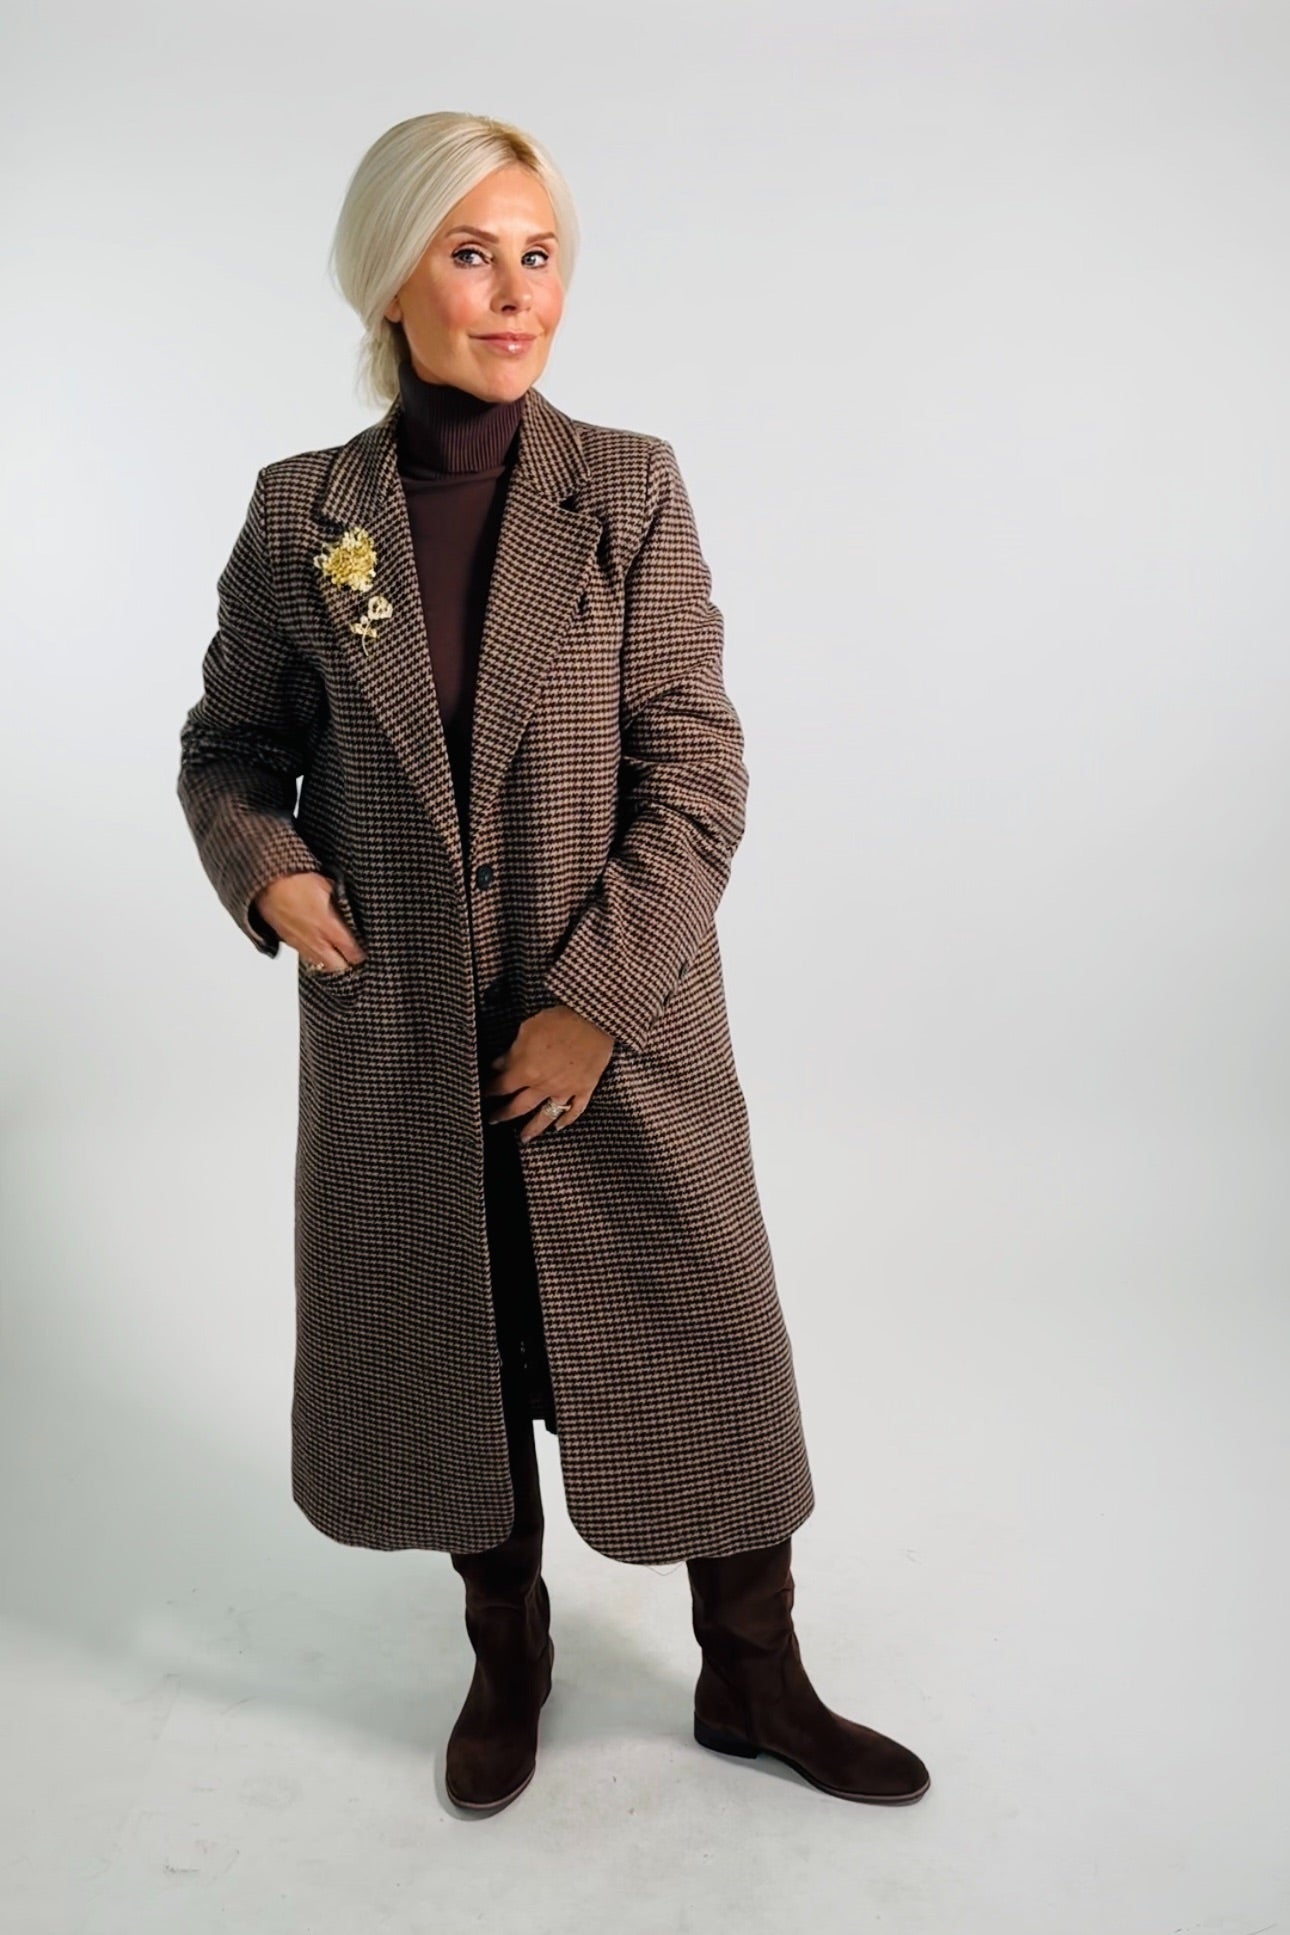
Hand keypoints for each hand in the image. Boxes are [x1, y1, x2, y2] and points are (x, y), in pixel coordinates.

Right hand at [253, 873, 366, 972]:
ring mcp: (301, 945)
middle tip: (355, 956)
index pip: (353, 953)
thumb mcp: (329, 886)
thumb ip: (344, 903)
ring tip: (340, 955)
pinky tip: (322, 948)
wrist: (266, 883)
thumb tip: (354, 912)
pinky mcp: (289, 943)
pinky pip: (308, 958)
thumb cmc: (297, 880)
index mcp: (329, 927)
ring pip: (323, 966)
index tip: (366, 949)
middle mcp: (316, 941)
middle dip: (349, 964)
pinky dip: (317, 957)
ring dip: (333, 962)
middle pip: (339, 968)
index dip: (362, 954)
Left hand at [483, 1003, 614, 1141]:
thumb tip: (497, 1064)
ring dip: (533, 1129)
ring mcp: (565, 1090)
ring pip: (546, 1116)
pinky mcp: (584, 1088)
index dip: (489, 1092)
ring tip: (524, 1138)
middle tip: (494, 1120)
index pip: (501, 1087)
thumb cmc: (559, 1020)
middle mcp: (543, 1086)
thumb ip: (511, 1051)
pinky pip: (575, 1110)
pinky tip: (559, 1126)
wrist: (593, 1020)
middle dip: (504, 1114)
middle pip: (519, 1107)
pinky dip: (567, 1120)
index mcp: (525, 1070)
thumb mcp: (527, 1030)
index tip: (481, 1095)